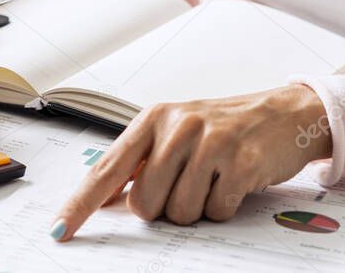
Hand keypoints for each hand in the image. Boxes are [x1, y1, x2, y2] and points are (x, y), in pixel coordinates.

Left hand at [50, 85, 330, 239]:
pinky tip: (233, 181)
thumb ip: (141, 164)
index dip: (80, 204)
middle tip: (186, 185)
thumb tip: (108, 203)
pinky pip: (216, 213)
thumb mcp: (176, 133)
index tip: (59, 229)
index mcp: (153, 118)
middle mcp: (178, 126)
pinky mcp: (241, 164)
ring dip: (197, 208)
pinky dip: (224, 208)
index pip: (107, 169)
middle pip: (145, 204)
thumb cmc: (224, 126)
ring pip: (180, 213)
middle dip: (163, 208)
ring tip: (213, 180)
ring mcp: (210, 144)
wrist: (284, 114)